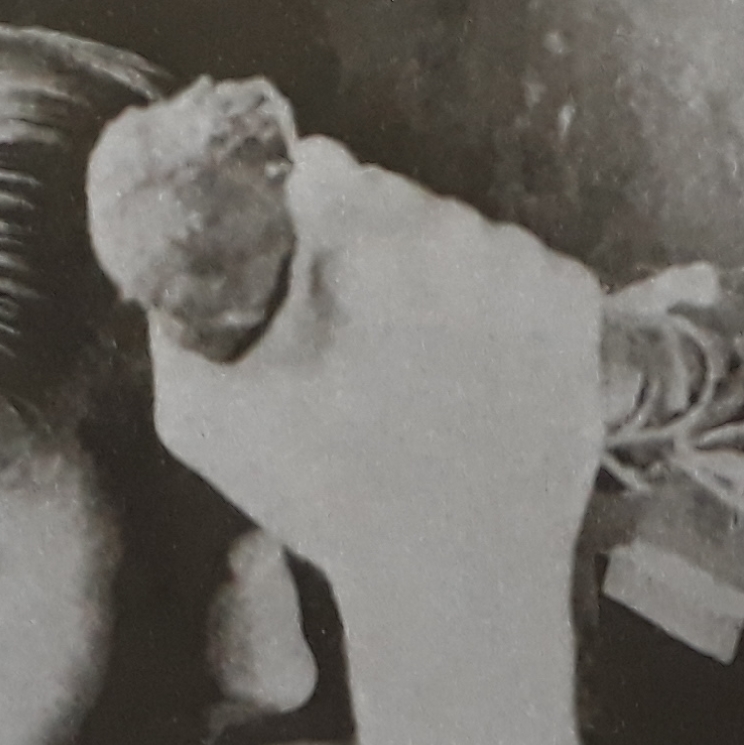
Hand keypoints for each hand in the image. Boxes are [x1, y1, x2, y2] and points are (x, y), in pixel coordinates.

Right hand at [137, 139, 603, 625]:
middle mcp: (451, 232)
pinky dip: (503, 306)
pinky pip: (525, 274)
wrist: (460, 576)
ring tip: (420, 361)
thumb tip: (167, 279)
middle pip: (397, 199)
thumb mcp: (204, 420)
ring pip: (464, 237)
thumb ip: (171, 329)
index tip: (301, 252)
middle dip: (371, 247)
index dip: (304, 207)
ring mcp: (523, 267)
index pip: (322, 168)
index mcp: (361, 238)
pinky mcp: (576, 306)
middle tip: (359, 330)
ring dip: (440, 276)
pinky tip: (477, 366)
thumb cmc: (332, 502)